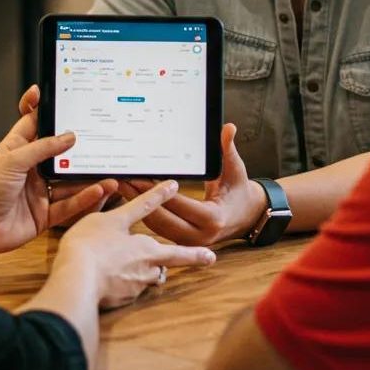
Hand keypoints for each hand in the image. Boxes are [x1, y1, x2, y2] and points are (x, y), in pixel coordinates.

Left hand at [0, 87, 117, 255]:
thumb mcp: (13, 160)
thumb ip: (42, 148)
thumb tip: (69, 136)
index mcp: (18, 150)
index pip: (33, 124)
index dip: (45, 110)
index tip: (58, 94)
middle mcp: (31, 170)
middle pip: (60, 155)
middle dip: (80, 150)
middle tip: (103, 139)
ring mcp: (39, 192)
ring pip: (70, 182)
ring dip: (89, 178)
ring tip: (111, 172)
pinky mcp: (44, 215)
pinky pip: (69, 205)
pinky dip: (85, 199)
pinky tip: (99, 190)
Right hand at [56, 180, 216, 308]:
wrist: (76, 280)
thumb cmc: (93, 244)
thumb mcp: (115, 218)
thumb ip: (141, 205)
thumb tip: (170, 188)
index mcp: (149, 249)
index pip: (179, 253)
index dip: (195, 255)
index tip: (210, 256)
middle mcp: (147, 270)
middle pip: (166, 267)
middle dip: (184, 264)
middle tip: (204, 262)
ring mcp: (133, 287)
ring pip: (149, 278)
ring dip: (150, 272)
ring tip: (145, 264)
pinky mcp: (119, 300)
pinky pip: (129, 289)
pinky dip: (126, 281)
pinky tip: (113, 275)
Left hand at [117, 124, 266, 245]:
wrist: (247, 216)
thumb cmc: (239, 190)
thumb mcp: (236, 169)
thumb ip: (228, 150)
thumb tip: (228, 128)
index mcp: (212, 218)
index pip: (179, 204)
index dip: (157, 191)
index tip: (139, 177)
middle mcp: (200, 235)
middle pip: (162, 219)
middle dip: (140, 200)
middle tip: (122, 180)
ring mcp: (190, 241)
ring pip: (157, 227)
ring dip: (138, 208)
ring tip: (122, 187)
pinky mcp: (182, 240)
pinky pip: (160, 229)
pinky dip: (145, 214)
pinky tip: (132, 199)